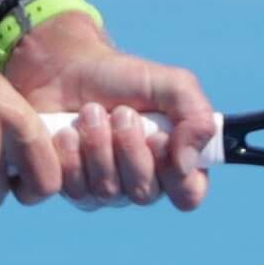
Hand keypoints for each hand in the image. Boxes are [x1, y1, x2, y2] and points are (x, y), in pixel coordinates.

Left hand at [0, 4, 216, 209]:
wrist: (66, 69)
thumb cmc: (123, 78)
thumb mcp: (172, 85)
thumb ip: (197, 117)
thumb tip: (188, 163)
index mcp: (174, 162)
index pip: (188, 195)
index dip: (176, 175)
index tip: (158, 138)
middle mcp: (142, 183)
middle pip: (143, 193)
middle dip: (129, 148)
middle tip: (120, 112)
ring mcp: (105, 191)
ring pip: (107, 192)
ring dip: (98, 145)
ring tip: (90, 112)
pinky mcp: (71, 189)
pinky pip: (75, 190)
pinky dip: (71, 156)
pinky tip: (67, 132)